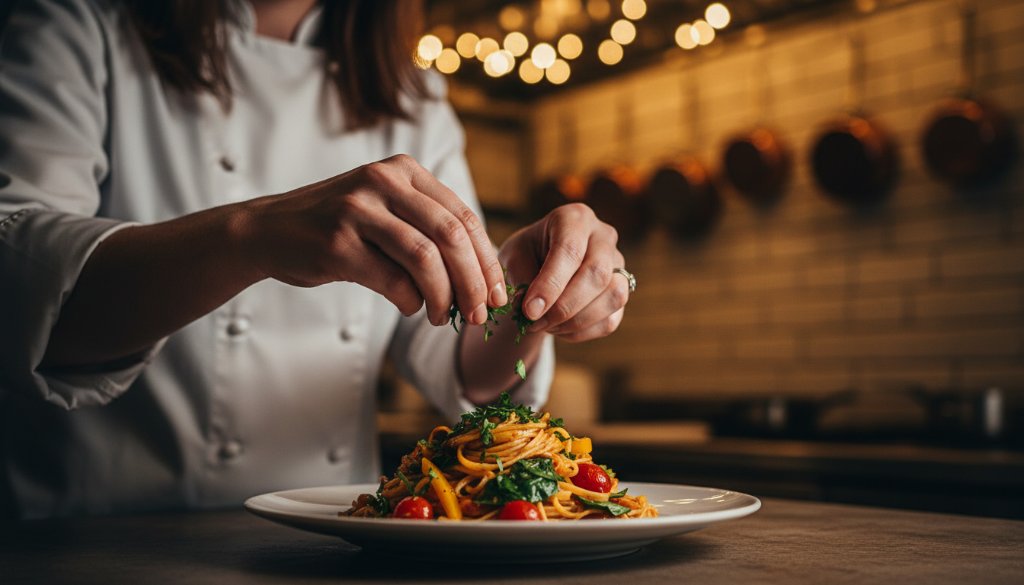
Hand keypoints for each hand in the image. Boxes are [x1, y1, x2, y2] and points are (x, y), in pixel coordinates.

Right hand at [234, 154, 507, 325]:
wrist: (268, 230)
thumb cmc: (339, 227)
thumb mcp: (386, 210)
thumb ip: (429, 230)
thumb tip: (481, 279)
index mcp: (404, 170)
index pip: (463, 216)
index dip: (486, 259)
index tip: (497, 293)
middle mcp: (383, 180)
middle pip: (451, 235)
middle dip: (474, 281)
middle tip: (480, 314)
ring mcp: (358, 209)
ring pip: (425, 258)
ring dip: (444, 296)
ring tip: (444, 317)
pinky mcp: (337, 242)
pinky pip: (392, 279)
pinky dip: (410, 301)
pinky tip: (410, 308)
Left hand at [498, 203, 627, 342]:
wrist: (542, 262)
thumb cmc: (527, 254)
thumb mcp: (513, 256)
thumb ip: (520, 275)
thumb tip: (531, 307)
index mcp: (575, 219)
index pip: (570, 251)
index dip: (550, 285)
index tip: (529, 311)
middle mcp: (604, 237)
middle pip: (598, 274)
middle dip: (564, 307)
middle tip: (534, 322)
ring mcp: (618, 265)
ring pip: (613, 297)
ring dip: (576, 321)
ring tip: (545, 326)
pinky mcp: (623, 292)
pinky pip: (610, 320)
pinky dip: (581, 332)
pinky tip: (558, 328)